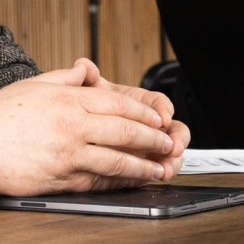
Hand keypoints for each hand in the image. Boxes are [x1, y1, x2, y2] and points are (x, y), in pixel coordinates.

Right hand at [0, 60, 189, 194]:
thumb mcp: (32, 84)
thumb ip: (64, 78)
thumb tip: (84, 70)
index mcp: (67, 100)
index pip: (116, 103)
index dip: (142, 112)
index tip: (157, 118)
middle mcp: (72, 126)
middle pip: (124, 131)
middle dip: (152, 138)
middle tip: (168, 142)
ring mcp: (69, 154)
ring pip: (117, 160)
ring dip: (143, 165)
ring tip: (159, 167)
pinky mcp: (63, 179)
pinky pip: (99, 181)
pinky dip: (120, 182)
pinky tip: (131, 182)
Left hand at [56, 60, 188, 179]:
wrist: (67, 136)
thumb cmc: (77, 112)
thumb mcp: (78, 94)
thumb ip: (82, 79)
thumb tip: (84, 67)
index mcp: (134, 103)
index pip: (157, 102)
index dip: (164, 109)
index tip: (163, 116)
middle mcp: (144, 125)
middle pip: (171, 129)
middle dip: (176, 138)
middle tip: (173, 147)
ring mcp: (144, 146)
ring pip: (168, 151)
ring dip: (172, 159)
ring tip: (166, 168)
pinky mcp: (140, 165)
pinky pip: (155, 169)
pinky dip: (159, 173)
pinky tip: (157, 176)